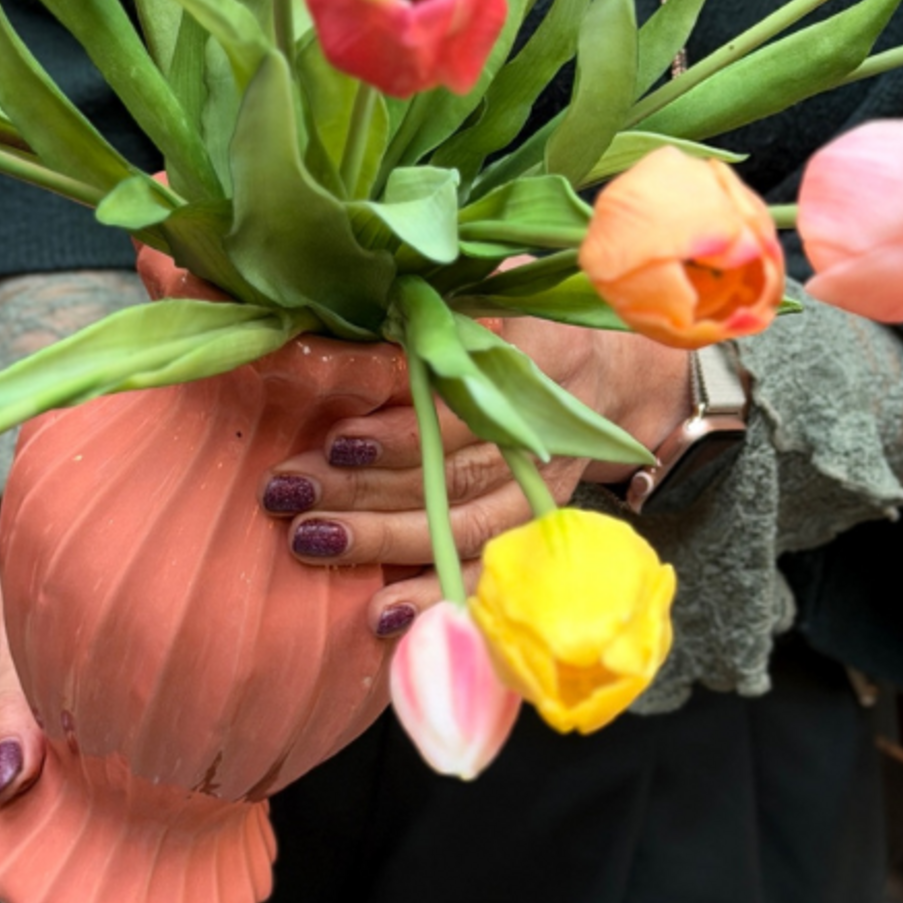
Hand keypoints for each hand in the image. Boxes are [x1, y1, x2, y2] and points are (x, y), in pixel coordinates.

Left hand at [259, 319, 691, 637]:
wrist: (613, 363)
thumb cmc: (523, 312)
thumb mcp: (488, 284)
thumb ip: (430, 301)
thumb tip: (340, 307)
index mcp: (537, 352)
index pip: (465, 405)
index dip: (403, 431)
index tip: (337, 443)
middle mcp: (547, 427)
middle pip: (455, 472)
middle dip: (367, 488)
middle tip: (289, 491)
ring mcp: (549, 485)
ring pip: (468, 527)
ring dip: (385, 540)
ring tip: (311, 542)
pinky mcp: (543, 526)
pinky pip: (494, 573)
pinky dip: (439, 597)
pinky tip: (381, 617)